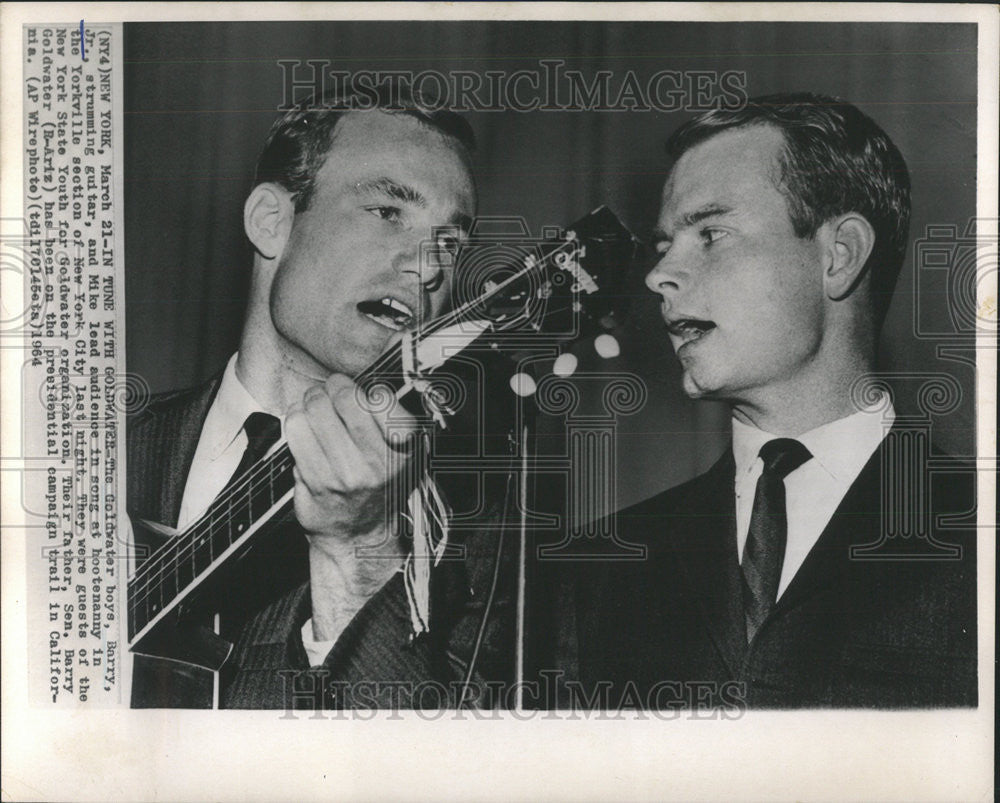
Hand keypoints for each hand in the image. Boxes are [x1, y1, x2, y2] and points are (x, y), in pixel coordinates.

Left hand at [284, 373, 416, 556]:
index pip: (380, 398)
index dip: (361, 390)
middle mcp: (377, 462)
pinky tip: (302, 427)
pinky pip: (295, 432)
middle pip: (343, 399)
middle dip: (331, 388)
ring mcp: (344, 474)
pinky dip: (295, 422)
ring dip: (309, 403)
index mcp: (404, 451)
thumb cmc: (379, 486)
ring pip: (314, 411)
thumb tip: (358, 386)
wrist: (360, 534)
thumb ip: (391, 421)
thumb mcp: (403, 455)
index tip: (355, 393)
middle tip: (328, 393)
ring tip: (313, 409)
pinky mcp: (315, 481)